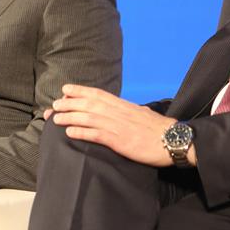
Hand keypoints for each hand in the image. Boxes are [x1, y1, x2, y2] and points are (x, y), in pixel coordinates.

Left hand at [48, 84, 185, 166]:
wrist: (174, 140)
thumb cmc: (160, 129)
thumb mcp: (143, 113)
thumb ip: (131, 110)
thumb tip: (129, 108)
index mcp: (122, 105)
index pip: (97, 93)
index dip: (79, 90)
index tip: (65, 89)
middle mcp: (117, 112)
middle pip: (87, 104)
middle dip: (68, 103)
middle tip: (54, 105)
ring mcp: (117, 126)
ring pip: (87, 118)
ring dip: (69, 117)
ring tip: (56, 119)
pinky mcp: (119, 140)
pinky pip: (96, 135)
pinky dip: (81, 133)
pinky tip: (69, 133)